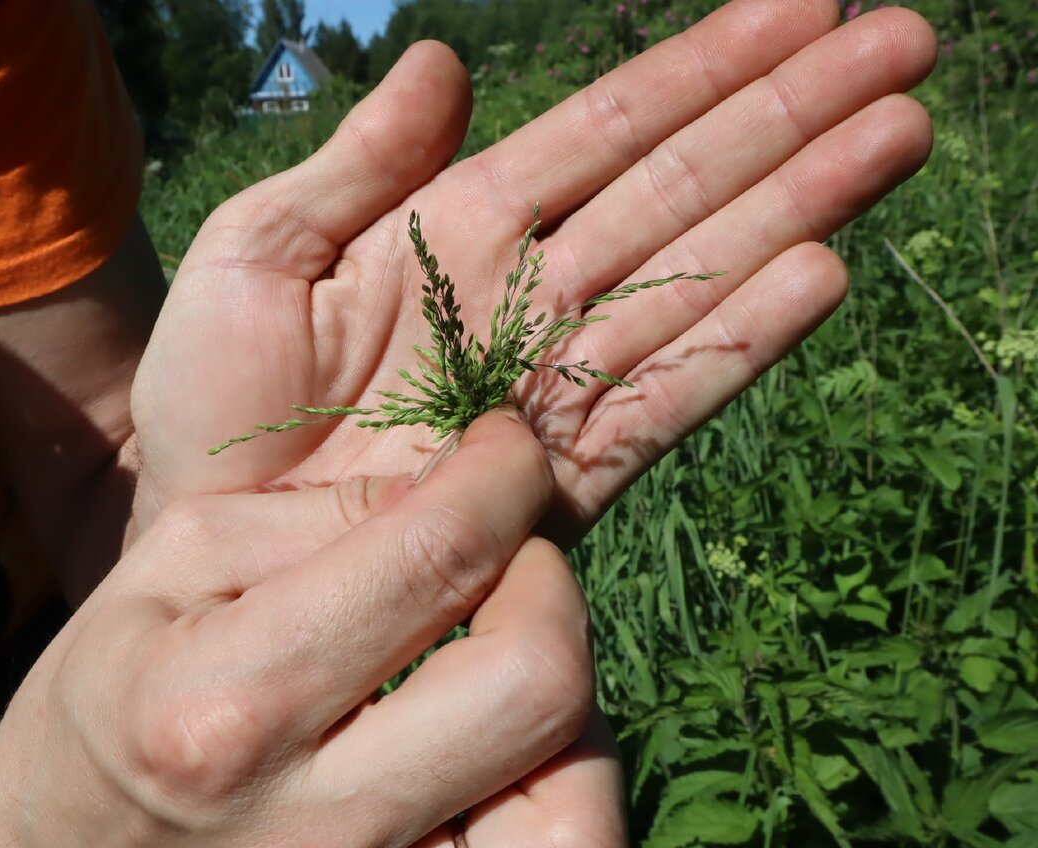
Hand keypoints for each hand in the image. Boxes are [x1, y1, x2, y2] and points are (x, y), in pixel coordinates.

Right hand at [0, 411, 620, 847]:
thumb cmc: (111, 693)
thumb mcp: (174, 562)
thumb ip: (315, 514)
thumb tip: (456, 487)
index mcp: (228, 697)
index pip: (435, 558)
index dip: (503, 477)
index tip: (505, 450)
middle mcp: (309, 819)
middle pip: (535, 681)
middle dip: (547, 584)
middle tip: (504, 560)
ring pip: (577, 828)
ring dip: (572, 714)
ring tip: (510, 665)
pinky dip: (563, 797)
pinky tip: (507, 745)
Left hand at [130, 0, 935, 541]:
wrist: (201, 540)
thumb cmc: (210, 403)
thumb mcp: (257, 253)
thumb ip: (354, 165)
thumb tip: (443, 61)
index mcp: (457, 229)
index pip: (601, 132)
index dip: (698, 70)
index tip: (798, 7)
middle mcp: (526, 297)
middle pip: (676, 190)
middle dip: (787, 119)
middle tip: (900, 46)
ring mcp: (549, 386)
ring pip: (692, 277)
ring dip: (794, 207)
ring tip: (892, 139)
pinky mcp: (557, 480)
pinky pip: (659, 397)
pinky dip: (736, 338)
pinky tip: (816, 275)